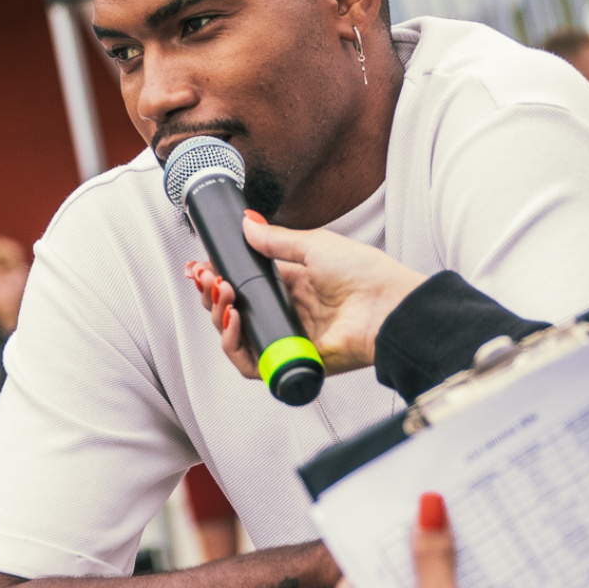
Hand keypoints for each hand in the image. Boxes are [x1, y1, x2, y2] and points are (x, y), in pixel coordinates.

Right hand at [186, 215, 427, 376]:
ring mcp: (286, 337)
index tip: (201, 266)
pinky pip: (251, 363)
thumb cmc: (364, 274)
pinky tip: (233, 320)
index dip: (218, 277)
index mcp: (291, 284)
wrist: (387, 305)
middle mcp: (286, 312)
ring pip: (236, 337)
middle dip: (211, 294)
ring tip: (221, 294)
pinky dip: (234, 344)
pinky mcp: (290, 360)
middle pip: (233, 311)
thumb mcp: (313, 245)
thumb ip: (275, 240)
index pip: (243, 284)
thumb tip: (247, 224)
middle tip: (205, 278)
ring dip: (218, 316)